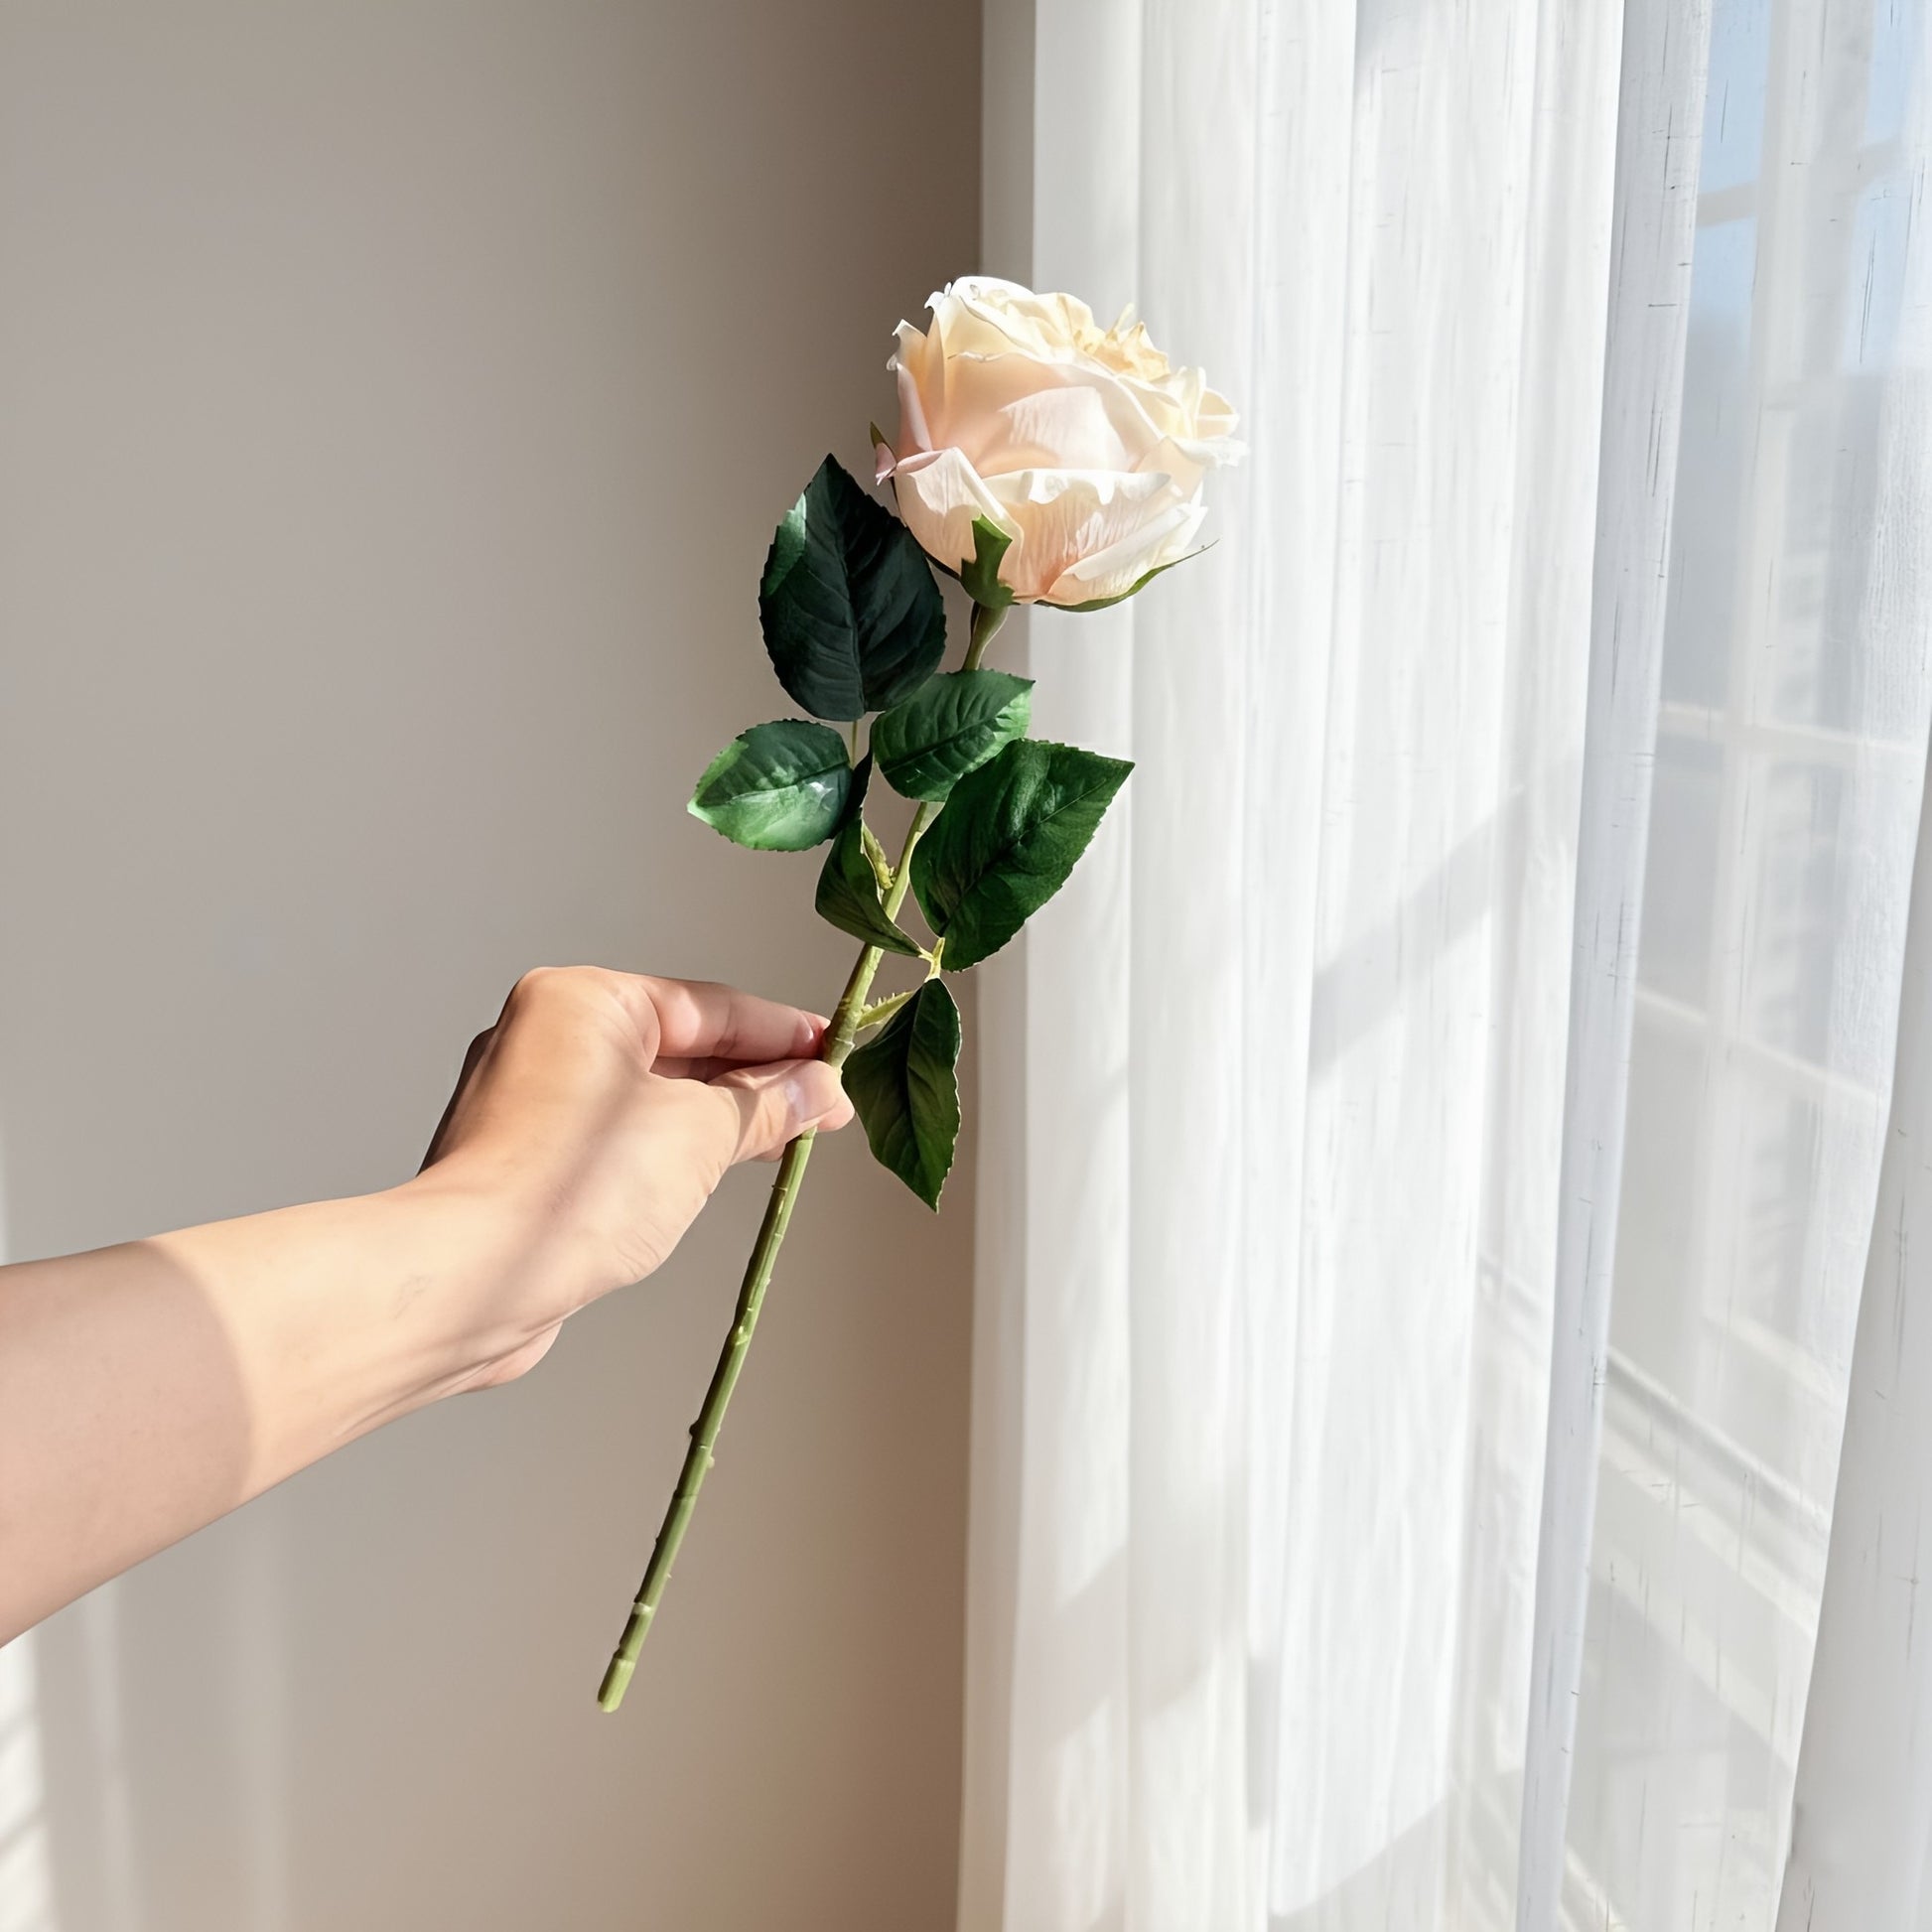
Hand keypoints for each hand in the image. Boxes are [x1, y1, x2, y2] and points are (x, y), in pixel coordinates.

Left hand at [410, 967, 852, 1387]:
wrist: (472, 1277)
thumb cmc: (572, 1189)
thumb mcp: (700, 1135)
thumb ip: (766, 1105)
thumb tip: (818, 1089)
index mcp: (583, 1000)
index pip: (711, 1006)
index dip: (784, 1034)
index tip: (836, 1054)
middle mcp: (547, 1035)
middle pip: (680, 1047)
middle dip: (754, 1081)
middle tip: (823, 1108)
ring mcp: (529, 1098)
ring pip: (649, 1095)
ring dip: (716, 1119)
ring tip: (785, 1142)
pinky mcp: (525, 1157)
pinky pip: (617, 1137)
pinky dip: (670, 1148)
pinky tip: (713, 1173)